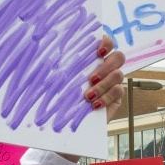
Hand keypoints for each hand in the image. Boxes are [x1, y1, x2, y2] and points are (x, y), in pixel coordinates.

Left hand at [65, 35, 125, 162]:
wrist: (66, 121)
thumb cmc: (60, 95)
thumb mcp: (58, 78)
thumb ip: (59, 64)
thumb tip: (46, 49)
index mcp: (93, 57)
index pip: (107, 43)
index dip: (107, 43)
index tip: (98, 51)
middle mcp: (106, 67)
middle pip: (118, 57)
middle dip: (106, 66)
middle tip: (91, 78)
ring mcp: (113, 82)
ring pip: (118, 75)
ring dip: (103, 84)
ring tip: (88, 95)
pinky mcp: (116, 97)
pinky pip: (118, 92)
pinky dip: (106, 97)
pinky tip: (94, 104)